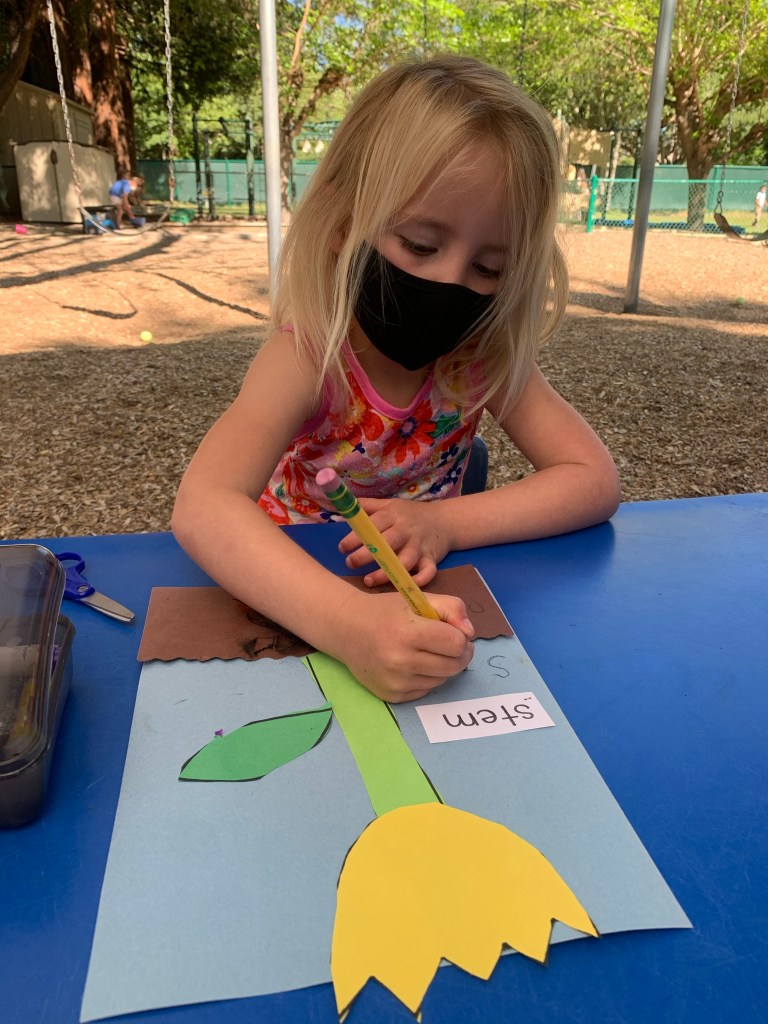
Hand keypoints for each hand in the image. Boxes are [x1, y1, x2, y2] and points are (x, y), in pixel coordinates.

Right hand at [334, 590, 474, 702]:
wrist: (347, 629)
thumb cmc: (386, 612)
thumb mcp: (418, 599)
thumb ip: (451, 608)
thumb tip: (470, 633)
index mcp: (408, 632)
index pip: (456, 644)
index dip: (461, 636)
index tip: (453, 631)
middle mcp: (401, 661)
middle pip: (454, 665)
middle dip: (459, 654)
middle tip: (449, 643)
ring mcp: (395, 682)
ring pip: (442, 679)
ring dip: (443, 666)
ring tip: (428, 651)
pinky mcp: (392, 696)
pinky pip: (426, 690)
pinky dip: (427, 678)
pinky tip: (415, 664)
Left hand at [338, 497, 450, 587]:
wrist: (445, 521)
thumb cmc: (411, 515)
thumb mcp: (391, 505)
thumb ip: (368, 506)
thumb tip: (345, 507)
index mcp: (394, 516)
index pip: (374, 525)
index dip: (357, 536)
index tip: (342, 548)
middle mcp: (407, 531)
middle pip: (387, 543)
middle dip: (367, 554)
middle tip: (350, 563)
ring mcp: (420, 546)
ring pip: (405, 561)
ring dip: (386, 572)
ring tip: (368, 581)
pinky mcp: (432, 560)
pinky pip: (427, 572)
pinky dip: (418, 580)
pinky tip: (403, 586)